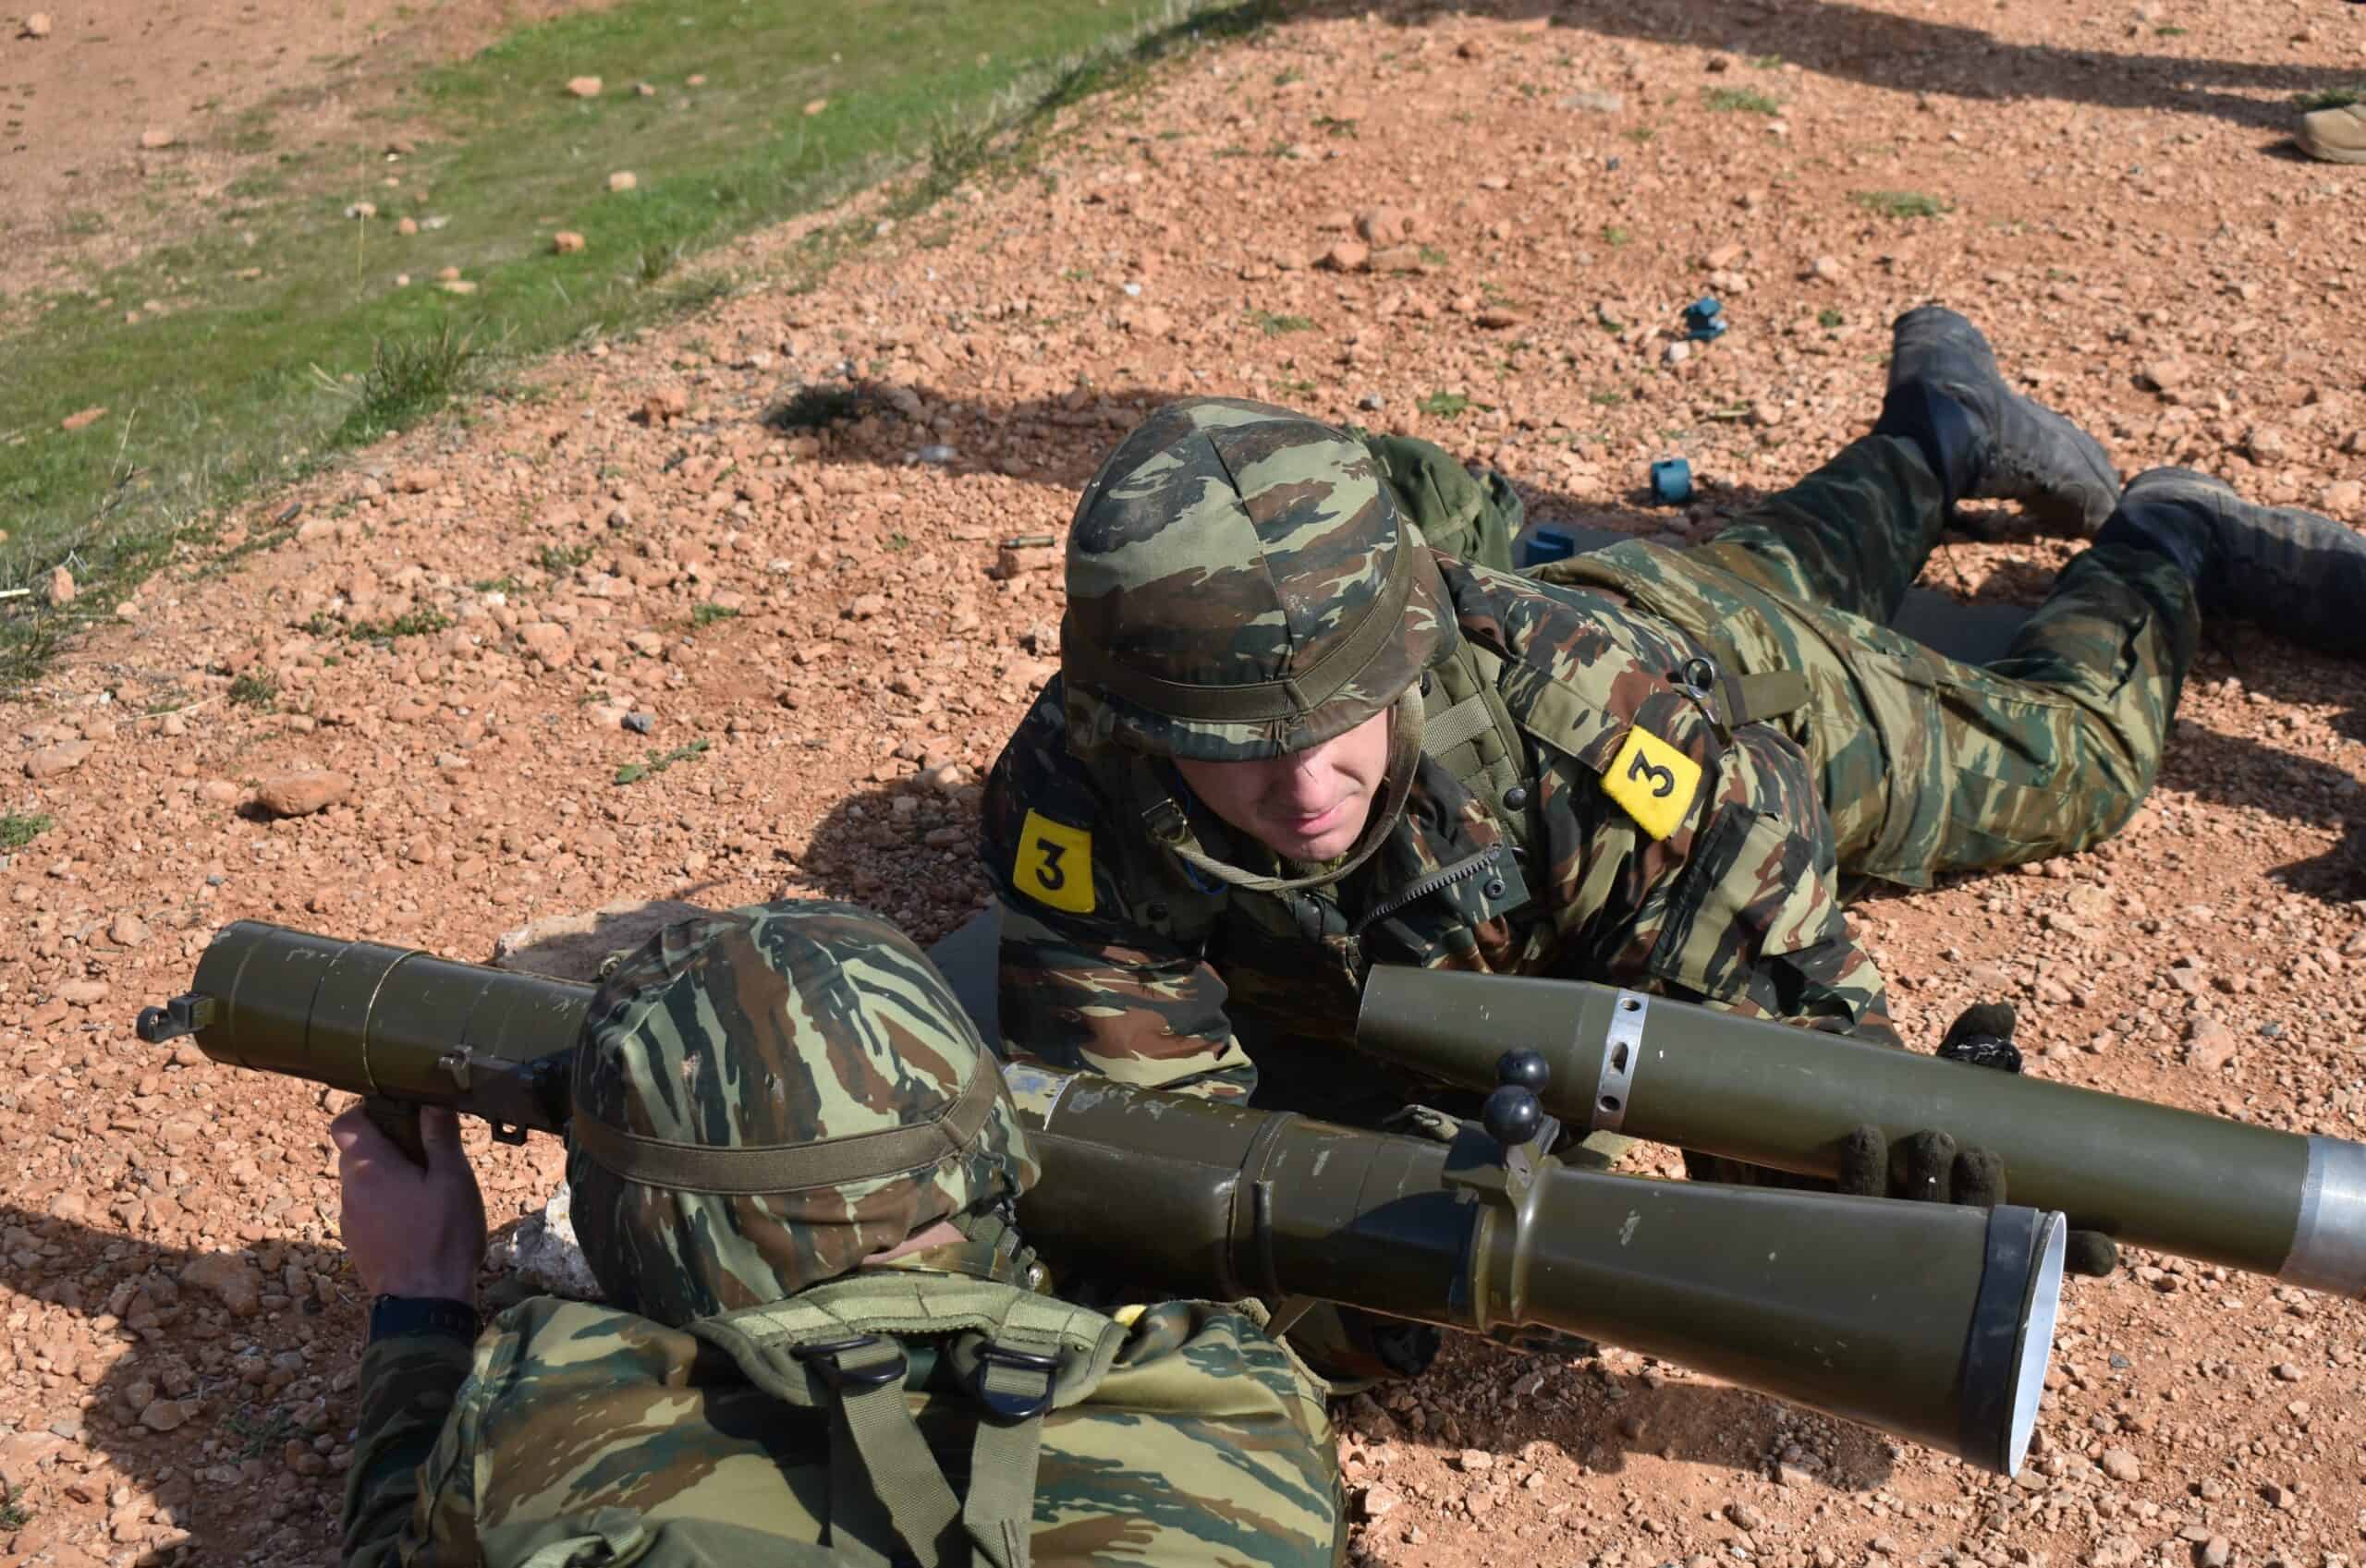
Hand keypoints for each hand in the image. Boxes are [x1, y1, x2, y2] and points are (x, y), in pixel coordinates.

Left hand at [329, 1104, 486, 1300]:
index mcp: (370, 1167)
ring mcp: (349, 1218)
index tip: (397, 1112)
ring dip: (384, 1176)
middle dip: (384, 1145)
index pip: (344, 1122)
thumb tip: (433, 1099)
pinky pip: (364, 1208)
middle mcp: (350, 1189)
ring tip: (423, 1188)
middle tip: (423, 1151)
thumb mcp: (453, 1179)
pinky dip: (383, 1203)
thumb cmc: (442, 1236)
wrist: (424, 1302)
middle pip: (354, 1152)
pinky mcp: (355, 1241)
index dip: (365, 1110)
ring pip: (360, 1182)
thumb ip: (440, 1136)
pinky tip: (414, 1217)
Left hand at [1836, 1002, 2117, 1277]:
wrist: (1805, 1133)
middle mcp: (1950, 1240)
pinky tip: (1865, 1137)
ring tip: (1933, 1139)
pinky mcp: (1836, 1228)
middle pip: (1977, 1235)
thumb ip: (1972, 1050)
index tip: (2103, 1250)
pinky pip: (1849, 1208)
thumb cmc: (1900, 1112)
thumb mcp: (1941, 1085)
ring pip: (1919, 1229)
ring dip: (1931, 1188)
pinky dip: (1862, 1170)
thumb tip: (1999, 1011)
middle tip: (1975, 1154)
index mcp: (1993, 1219)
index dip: (2078, 1255)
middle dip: (1982, 1198)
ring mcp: (1892, 1243)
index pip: (2050, 1253)